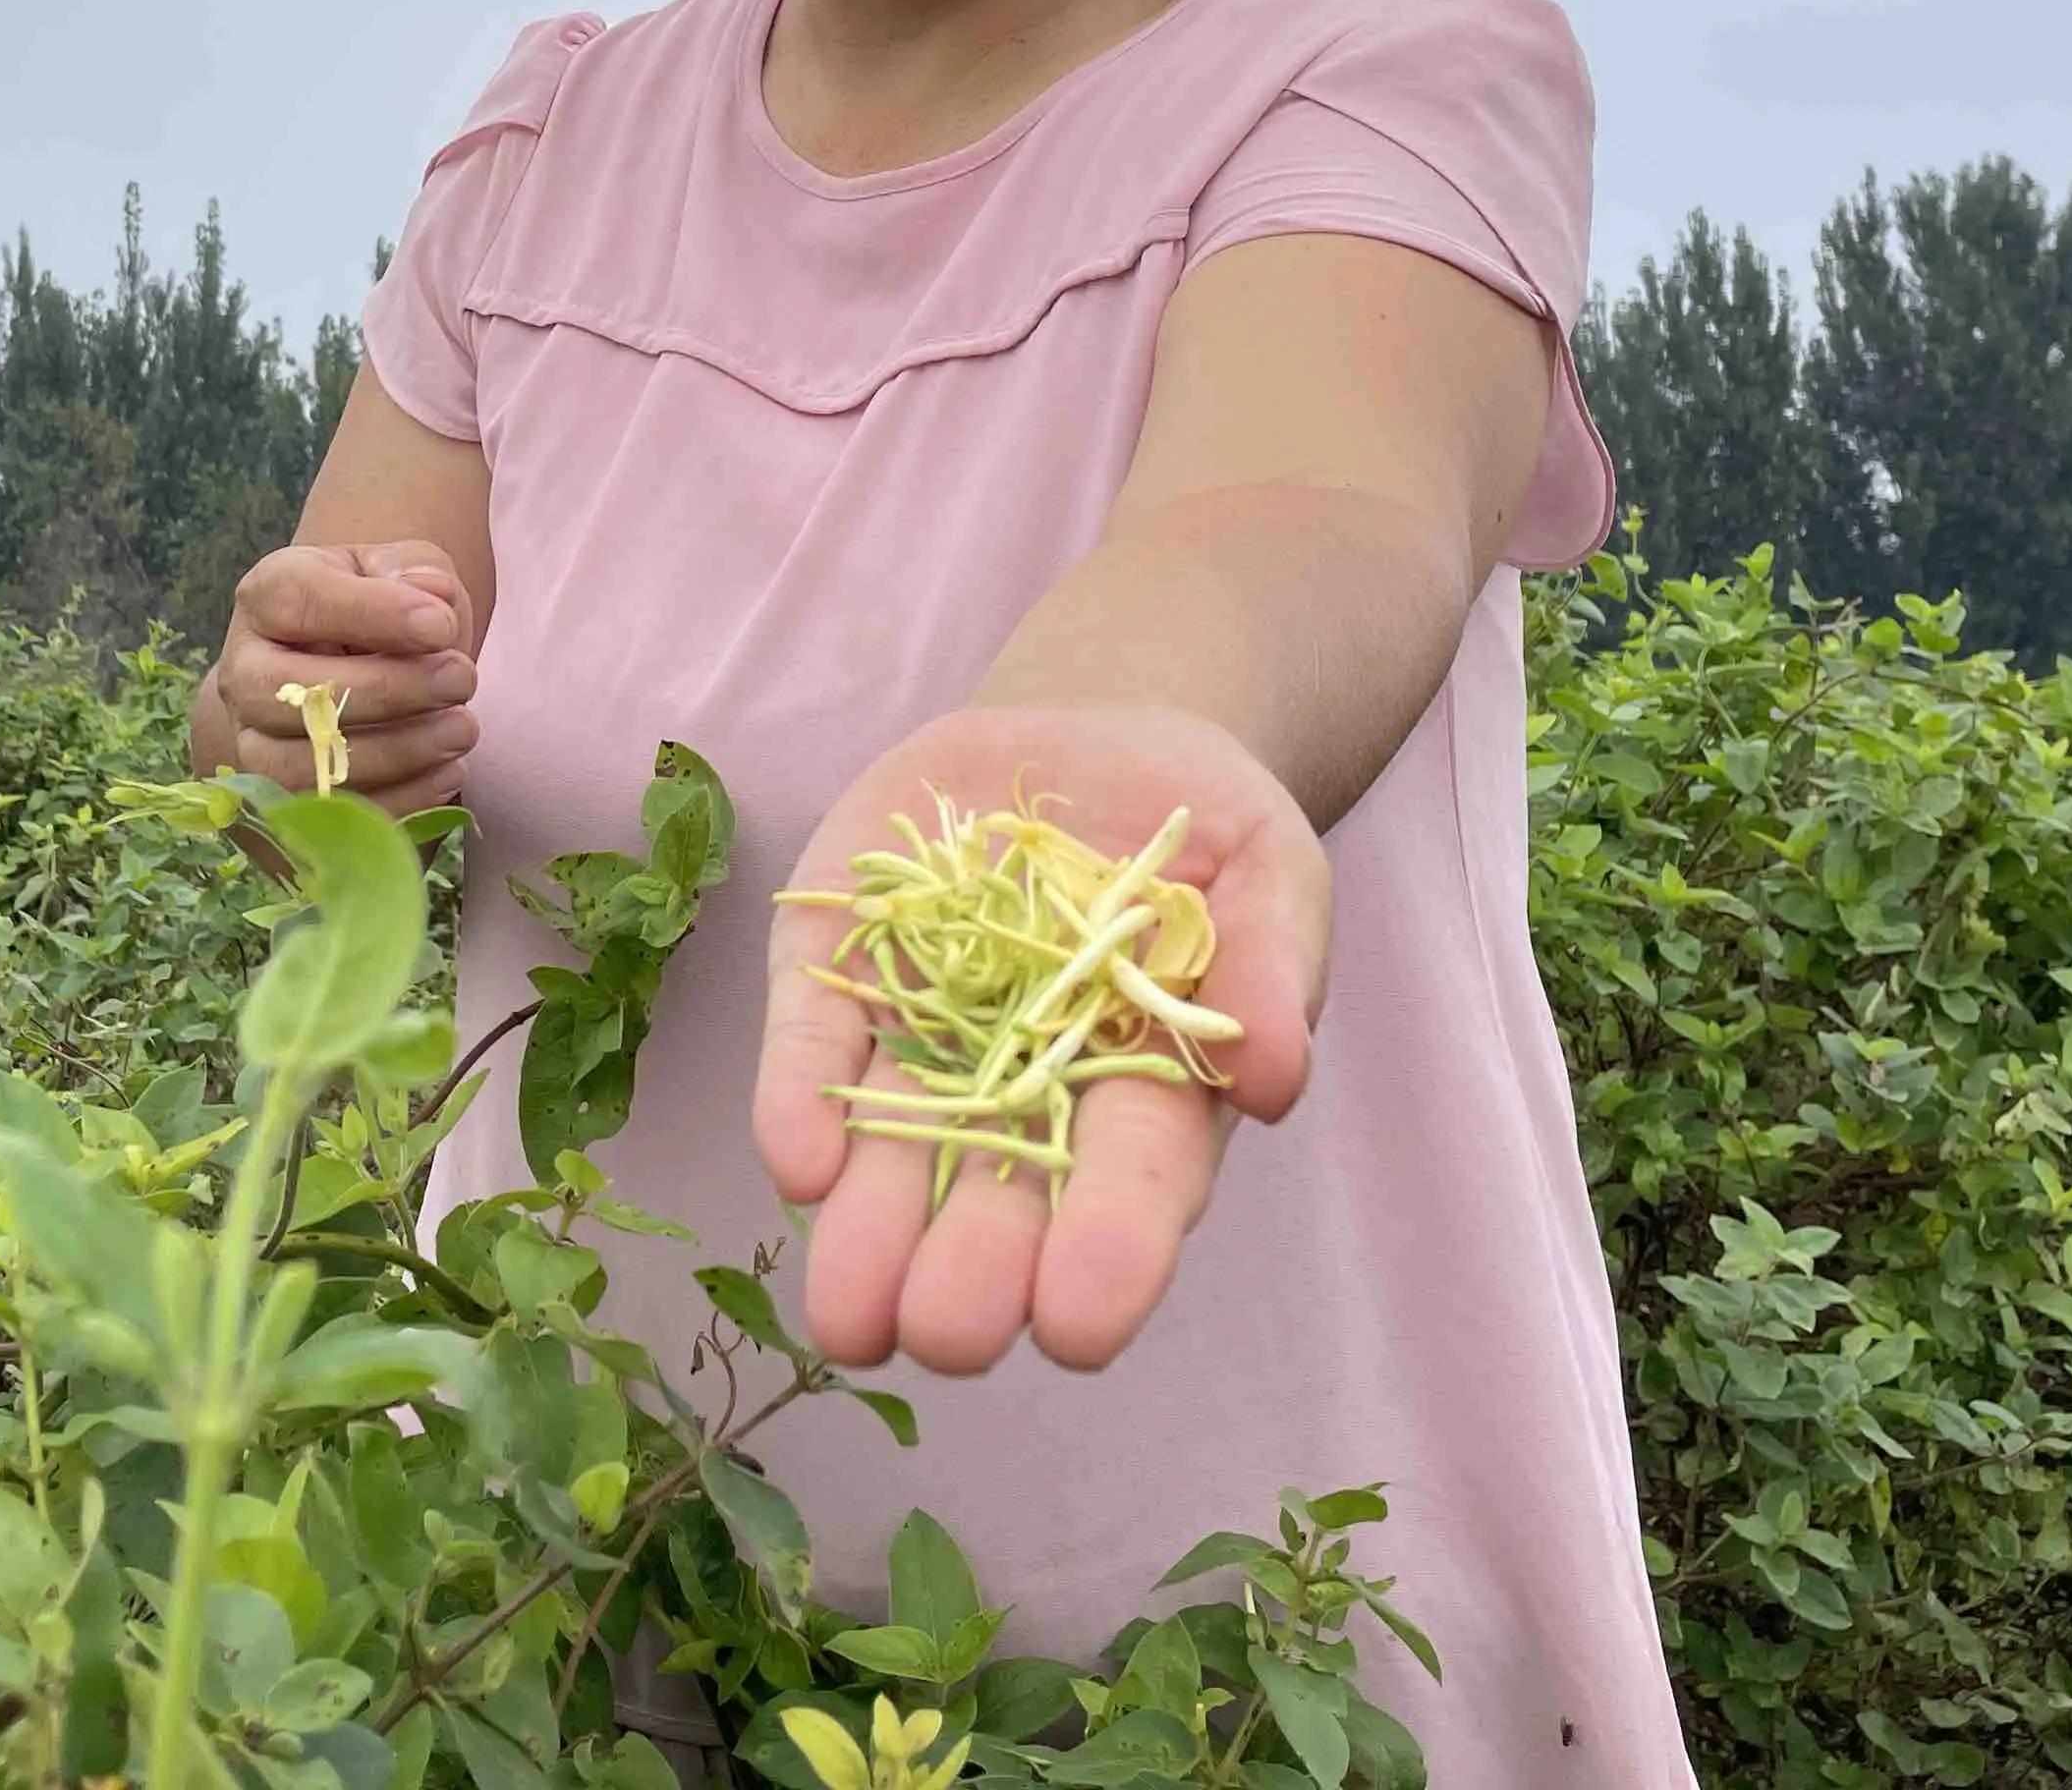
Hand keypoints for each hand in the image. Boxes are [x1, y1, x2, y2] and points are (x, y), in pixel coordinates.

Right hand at [203, 541, 479, 809]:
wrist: (344, 672)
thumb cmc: (376, 613)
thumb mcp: (396, 570)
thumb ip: (414, 572)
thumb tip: (433, 599)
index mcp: (265, 598)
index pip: (295, 600)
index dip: (370, 613)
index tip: (440, 626)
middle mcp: (244, 672)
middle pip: (291, 693)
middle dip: (387, 690)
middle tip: (462, 680)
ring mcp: (254, 742)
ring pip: (302, 766)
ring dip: (394, 753)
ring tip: (461, 730)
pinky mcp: (281, 801)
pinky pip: (328, 817)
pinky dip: (396, 800)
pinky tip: (447, 773)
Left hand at [753, 702, 1331, 1374]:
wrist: (1091, 736)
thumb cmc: (1201, 832)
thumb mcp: (1266, 869)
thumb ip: (1271, 961)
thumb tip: (1275, 1076)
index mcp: (1149, 1087)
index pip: (1134, 1181)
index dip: (1109, 1252)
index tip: (1080, 1326)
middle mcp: (1028, 1087)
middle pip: (1003, 1192)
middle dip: (973, 1271)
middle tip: (946, 1335)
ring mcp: (927, 1033)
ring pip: (896, 1147)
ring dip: (868, 1230)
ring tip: (848, 1317)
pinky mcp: (841, 968)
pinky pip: (815, 1040)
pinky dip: (801, 1096)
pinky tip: (796, 1160)